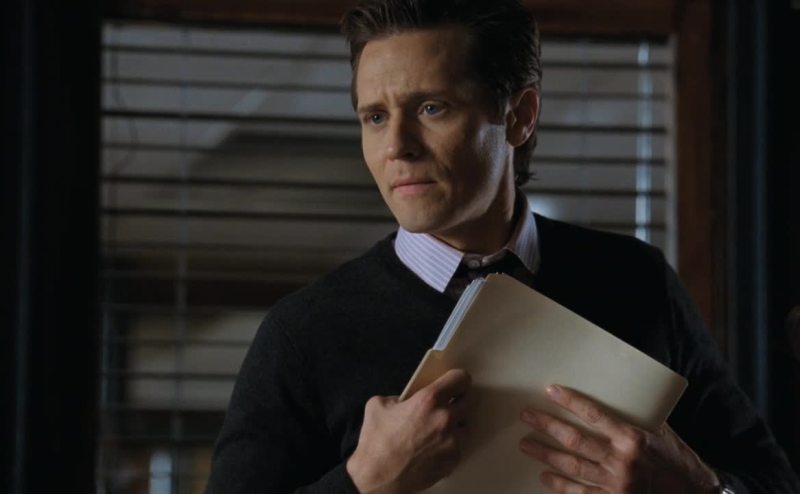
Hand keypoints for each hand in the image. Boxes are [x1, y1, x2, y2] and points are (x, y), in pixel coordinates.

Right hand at [346, 369, 471, 493]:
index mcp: (428, 401)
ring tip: (436, 430)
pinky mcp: (452, 461)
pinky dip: (449, 446)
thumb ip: (398, 397)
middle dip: (457, 401)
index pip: (459, 379)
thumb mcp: (378, 405)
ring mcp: (452, 442)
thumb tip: (407, 400)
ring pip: (465, 426)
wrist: (376, 478)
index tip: (454, 382)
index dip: (457, 378)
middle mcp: (445, 419)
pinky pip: (458, 447)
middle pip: (468, 402)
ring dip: (455, 425)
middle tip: (445, 405)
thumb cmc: (376, 443)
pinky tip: (432, 448)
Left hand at [519, 385, 719, 493]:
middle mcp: (622, 461)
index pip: (594, 414)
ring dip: (545, 454)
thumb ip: (636, 419)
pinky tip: (545, 477)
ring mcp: (616, 484)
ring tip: (527, 444)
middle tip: (527, 416)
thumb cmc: (678, 461)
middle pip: (574, 440)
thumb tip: (615, 397)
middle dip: (546, 426)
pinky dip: (560, 486)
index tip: (550, 391)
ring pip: (571, 467)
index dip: (570, 401)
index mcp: (633, 438)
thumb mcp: (661, 433)